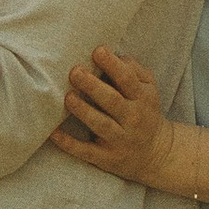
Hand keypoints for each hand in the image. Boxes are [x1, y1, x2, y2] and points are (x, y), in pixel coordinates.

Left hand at [52, 45, 174, 187]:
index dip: (113, 65)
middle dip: (93, 86)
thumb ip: (134, 70)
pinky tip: (53, 133)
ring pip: (101, 125)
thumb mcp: (149, 89)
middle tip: (74, 71)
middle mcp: (133, 119)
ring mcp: (120, 140)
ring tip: (68, 97)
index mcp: (143, 98)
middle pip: (113, 101)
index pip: (128, 80)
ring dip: (83, 111)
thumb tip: (113, 54)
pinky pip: (86, 151)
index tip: (97, 51)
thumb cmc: (145, 111)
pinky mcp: (106, 158)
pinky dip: (68, 144)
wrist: (156, 154)